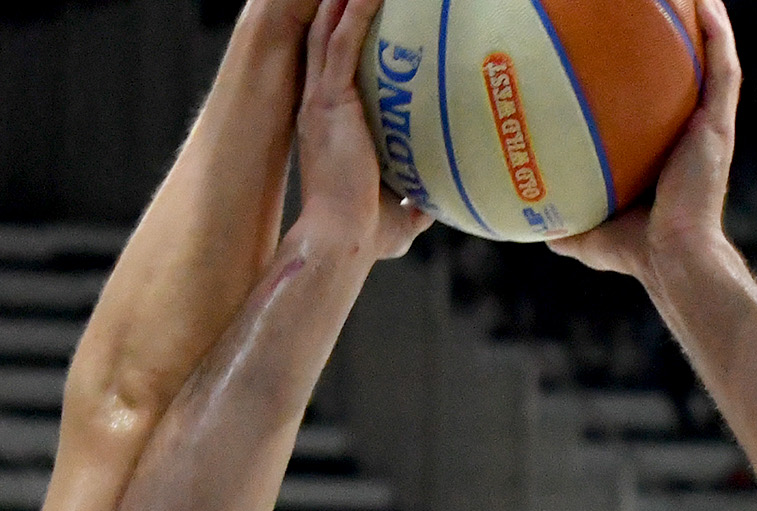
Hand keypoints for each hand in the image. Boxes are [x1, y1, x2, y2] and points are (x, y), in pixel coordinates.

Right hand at [293, 0, 430, 261]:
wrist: (341, 241)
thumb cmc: (363, 234)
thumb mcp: (397, 215)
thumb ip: (415, 202)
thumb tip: (438, 203)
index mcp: (329, 125)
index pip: (335, 68)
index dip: (344, 36)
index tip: (362, 12)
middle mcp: (318, 104)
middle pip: (327, 36)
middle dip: (340, 5)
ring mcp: (320, 99)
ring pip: (331, 30)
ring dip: (345, 0)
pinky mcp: (328, 100)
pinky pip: (340, 43)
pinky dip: (355, 12)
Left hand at [551, 0, 739, 284]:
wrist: (674, 259)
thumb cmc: (636, 251)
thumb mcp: (589, 233)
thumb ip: (566, 224)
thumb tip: (536, 228)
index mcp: (667, 150)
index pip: (660, 102)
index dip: (652, 74)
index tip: (630, 47)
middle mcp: (691, 132)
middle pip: (689, 71)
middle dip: (680, 38)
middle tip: (663, 7)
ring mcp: (708, 126)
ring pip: (714, 60)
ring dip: (708, 22)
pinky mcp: (718, 126)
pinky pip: (723, 70)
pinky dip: (718, 34)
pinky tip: (706, 2)